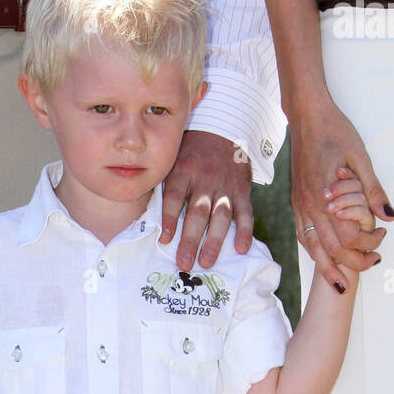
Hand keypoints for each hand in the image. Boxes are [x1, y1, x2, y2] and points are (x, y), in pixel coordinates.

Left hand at [161, 129, 253, 270]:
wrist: (222, 128)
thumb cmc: (190, 152)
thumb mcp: (173, 160)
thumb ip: (165, 186)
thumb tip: (148, 220)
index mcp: (183, 171)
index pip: (174, 197)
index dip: (169, 219)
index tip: (165, 241)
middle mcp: (204, 179)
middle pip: (197, 213)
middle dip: (190, 240)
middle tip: (184, 264)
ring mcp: (225, 186)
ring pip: (220, 216)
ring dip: (214, 241)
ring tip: (207, 262)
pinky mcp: (241, 190)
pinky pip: (245, 212)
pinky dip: (245, 231)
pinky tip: (241, 248)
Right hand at [288, 97, 392, 288]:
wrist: (307, 115)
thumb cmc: (336, 131)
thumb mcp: (361, 157)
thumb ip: (373, 190)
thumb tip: (390, 216)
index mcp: (326, 197)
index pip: (348, 237)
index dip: (367, 244)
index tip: (382, 239)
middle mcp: (310, 206)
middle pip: (330, 250)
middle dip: (351, 264)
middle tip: (372, 264)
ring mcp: (300, 205)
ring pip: (313, 249)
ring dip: (329, 268)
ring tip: (342, 282)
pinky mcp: (296, 202)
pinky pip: (303, 236)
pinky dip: (314, 252)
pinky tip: (324, 258)